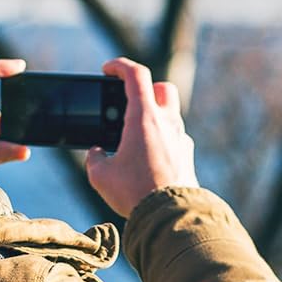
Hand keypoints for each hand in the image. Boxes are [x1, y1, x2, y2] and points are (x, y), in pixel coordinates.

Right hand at [85, 57, 197, 217]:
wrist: (169, 215)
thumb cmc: (134, 192)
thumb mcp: (101, 176)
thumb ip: (94, 159)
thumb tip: (96, 153)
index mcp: (144, 118)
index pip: (135, 74)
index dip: (119, 66)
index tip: (108, 70)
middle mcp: (167, 122)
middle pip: (161, 87)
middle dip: (145, 88)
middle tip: (128, 101)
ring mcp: (180, 138)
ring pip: (170, 113)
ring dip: (153, 116)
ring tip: (135, 136)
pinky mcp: (187, 155)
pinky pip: (174, 137)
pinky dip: (161, 139)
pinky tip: (148, 157)